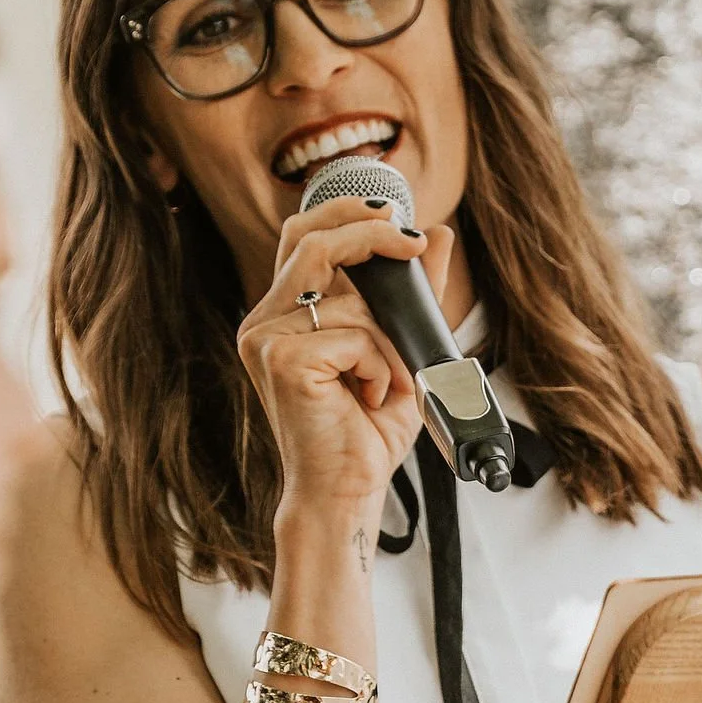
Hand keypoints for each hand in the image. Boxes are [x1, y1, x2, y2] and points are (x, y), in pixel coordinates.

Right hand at [236, 199, 455, 515]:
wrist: (346, 491)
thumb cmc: (365, 429)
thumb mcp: (399, 348)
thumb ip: (414, 293)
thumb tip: (438, 233)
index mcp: (282, 314)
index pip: (301, 235)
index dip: (344, 211)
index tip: (396, 213)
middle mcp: (263, 322)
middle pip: (312, 240)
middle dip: (369, 232)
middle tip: (412, 243)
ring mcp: (266, 340)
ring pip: (350, 301)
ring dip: (388, 342)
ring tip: (385, 383)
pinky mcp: (283, 361)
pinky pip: (355, 336)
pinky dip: (380, 366)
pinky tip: (368, 399)